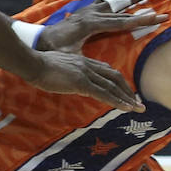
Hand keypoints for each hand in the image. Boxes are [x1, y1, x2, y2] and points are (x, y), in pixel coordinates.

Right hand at [30, 49, 144, 110]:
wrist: (32, 63)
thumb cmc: (40, 67)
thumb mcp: (60, 68)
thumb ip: (71, 74)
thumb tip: (75, 84)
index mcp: (84, 61)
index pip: (107, 71)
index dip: (119, 82)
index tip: (127, 92)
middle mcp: (88, 65)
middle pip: (115, 77)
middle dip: (128, 90)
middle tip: (139, 102)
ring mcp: (85, 73)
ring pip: (112, 86)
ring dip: (127, 98)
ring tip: (138, 108)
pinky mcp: (81, 82)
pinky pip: (103, 93)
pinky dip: (116, 101)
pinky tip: (126, 108)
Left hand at [37, 0, 166, 51]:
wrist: (39, 40)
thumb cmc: (55, 51)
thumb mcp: (72, 57)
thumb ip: (89, 61)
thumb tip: (104, 70)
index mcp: (93, 24)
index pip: (123, 22)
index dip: (142, 20)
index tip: (159, 16)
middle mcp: (92, 13)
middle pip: (122, 6)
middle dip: (140, 1)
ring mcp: (88, 10)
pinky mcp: (85, 10)